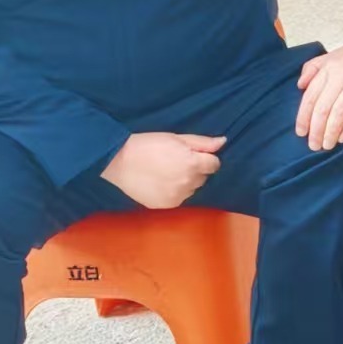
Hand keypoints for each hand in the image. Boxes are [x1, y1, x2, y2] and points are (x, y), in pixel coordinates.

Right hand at [100, 131, 226, 209]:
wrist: (120, 161)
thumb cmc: (148, 144)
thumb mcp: (176, 138)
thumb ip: (202, 143)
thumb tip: (222, 142)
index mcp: (193, 164)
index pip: (214, 165)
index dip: (205, 158)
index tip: (193, 155)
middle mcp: (188, 183)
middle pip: (203, 177)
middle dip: (195, 169)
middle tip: (176, 161)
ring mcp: (177, 196)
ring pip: (192, 189)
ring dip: (185, 181)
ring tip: (166, 171)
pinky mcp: (166, 205)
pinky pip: (179, 198)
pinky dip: (174, 191)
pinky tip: (160, 182)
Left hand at [295, 46, 342, 151]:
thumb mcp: (333, 56)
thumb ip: (313, 67)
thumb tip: (300, 85)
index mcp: (328, 68)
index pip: (310, 96)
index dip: (303, 116)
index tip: (301, 132)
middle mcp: (340, 76)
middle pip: (322, 108)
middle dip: (316, 130)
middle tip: (313, 145)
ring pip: (338, 112)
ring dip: (330, 132)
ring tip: (327, 145)